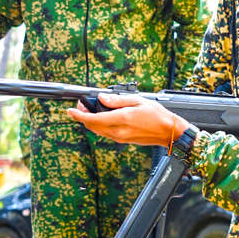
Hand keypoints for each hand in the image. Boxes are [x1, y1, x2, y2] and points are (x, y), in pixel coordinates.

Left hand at [68, 93, 188, 146]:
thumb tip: (102, 97)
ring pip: (97, 130)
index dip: (78, 115)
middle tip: (82, 105)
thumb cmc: (157, 115)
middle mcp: (118, 131)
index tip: (70, 110)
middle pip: (92, 126)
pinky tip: (103, 117)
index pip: (93, 119)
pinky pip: (105, 133)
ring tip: (92, 109)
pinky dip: (99, 125)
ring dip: (91, 121)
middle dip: (83, 116)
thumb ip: (117, 100)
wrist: (168, 132)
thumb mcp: (138, 101)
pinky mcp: (123, 140)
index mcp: (121, 119)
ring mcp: (120, 137)